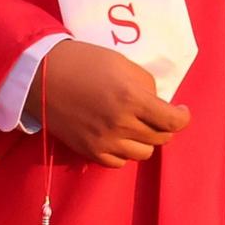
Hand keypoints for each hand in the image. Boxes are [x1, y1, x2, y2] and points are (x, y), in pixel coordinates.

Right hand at [30, 39, 189, 168]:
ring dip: (145, 140)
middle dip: (163, 126)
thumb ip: (145, 85)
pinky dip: (124, 151)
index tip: (181, 110)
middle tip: (156, 115)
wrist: (42, 75)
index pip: (173, 122)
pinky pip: (120, 162)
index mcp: (132, 99)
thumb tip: (157, 103)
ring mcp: (105, 142)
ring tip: (136, 126)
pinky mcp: (90, 151)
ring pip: (143, 153)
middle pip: (160, 138)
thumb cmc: (83, 62)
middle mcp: (121, 125)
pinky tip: (119, 136)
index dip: (183, 117)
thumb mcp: (122, 63)